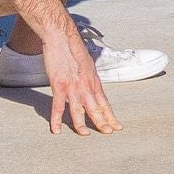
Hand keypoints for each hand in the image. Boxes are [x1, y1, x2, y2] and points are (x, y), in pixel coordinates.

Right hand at [37, 12, 118, 137]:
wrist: (62, 38)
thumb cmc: (73, 50)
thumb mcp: (87, 65)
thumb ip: (89, 78)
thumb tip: (91, 85)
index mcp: (94, 82)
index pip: (105, 103)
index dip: (110, 115)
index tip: (117, 126)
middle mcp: (87, 86)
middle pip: (97, 109)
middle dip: (103, 122)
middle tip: (109, 133)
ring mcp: (73, 87)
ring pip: (79, 111)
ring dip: (82, 124)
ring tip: (85, 135)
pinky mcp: (59, 86)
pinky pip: (58, 107)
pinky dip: (57, 119)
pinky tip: (57, 130)